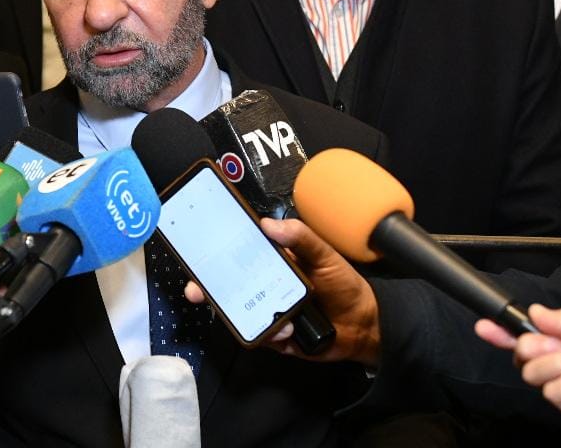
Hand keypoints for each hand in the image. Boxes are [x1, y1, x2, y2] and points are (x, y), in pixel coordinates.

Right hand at [183, 217, 381, 365]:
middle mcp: (264, 284)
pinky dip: (269, 335)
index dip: (215, 253)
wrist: (363, 325)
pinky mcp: (273, 335)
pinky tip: (287, 333)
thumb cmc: (343, 284)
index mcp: (272, 261)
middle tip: (197, 290)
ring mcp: (266, 310)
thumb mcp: (325, 256)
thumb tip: (269, 224)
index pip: (237, 253)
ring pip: (239, 312)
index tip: (198, 253)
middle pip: (227, 284)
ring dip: (244, 315)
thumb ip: (301, 238)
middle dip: (208, 288)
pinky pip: (259, 336)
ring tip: (268, 318)